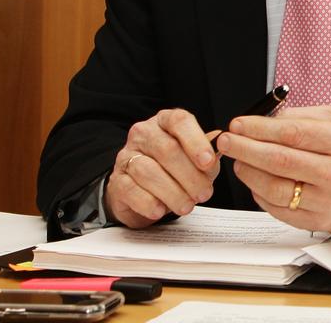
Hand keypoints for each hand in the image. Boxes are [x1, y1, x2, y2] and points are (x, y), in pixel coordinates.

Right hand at [105, 109, 219, 227]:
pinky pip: (131, 190)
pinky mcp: (117, 180)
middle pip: (167, 150)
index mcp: (166, 121)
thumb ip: (207, 159)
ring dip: (172, 192)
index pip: (180, 121)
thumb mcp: (196, 160)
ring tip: (187, 206)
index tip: (208, 162)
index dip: (196, 142)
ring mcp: (126, 156)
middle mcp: (144, 133)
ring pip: (148, 171)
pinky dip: (148, 202)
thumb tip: (214, 159)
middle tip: (204, 194)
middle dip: (190, 175)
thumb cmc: (176, 169)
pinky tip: (161, 210)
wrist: (143, 190)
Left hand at [215, 106, 330, 233]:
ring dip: (247, 172)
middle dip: (245, 148)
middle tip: (226, 141)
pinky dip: (259, 193)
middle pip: (279, 160)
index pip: (292, 133)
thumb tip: (265, 119)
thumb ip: (303, 117)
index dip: (258, 128)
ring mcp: (327, 201)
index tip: (239, 124)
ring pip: (274, 187)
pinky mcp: (318, 221)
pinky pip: (277, 208)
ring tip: (238, 161)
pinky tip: (256, 180)